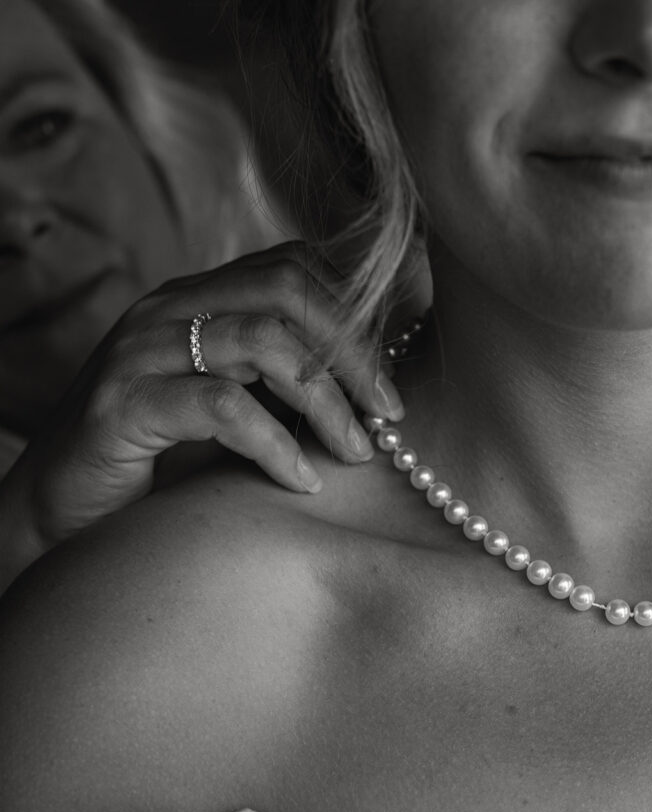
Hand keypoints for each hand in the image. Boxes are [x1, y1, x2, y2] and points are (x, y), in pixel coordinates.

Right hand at [0, 242, 405, 589]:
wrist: (56, 512)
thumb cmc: (154, 465)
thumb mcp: (229, 409)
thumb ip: (280, 383)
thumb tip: (375, 386)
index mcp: (197, 300)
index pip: (293, 264)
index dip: (359, 306)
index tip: (400, 363)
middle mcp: (169, 310)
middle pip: (288, 290)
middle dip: (355, 350)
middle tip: (391, 414)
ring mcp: (142, 351)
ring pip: (264, 341)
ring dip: (326, 401)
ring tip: (358, 452)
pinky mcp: (124, 404)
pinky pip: (224, 406)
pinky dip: (276, 444)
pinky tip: (301, 481)